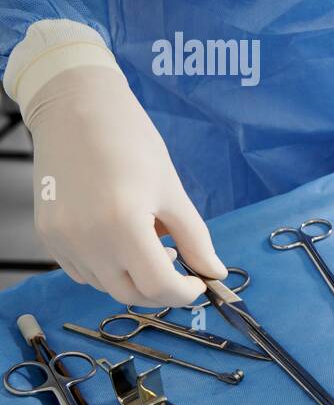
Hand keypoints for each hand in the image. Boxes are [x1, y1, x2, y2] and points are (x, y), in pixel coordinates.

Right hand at [24, 65, 226, 305]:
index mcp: (123, 226)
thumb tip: (214, 273)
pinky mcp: (47, 235)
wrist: (76, 109)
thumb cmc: (131, 143)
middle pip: (130, 294)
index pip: (158, 287)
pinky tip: (120, 238)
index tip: (199, 283)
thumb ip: (195, 239)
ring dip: (133, 277)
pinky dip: (107, 267)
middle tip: (177, 261)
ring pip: (105, 285)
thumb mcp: (173, 192)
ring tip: (148, 238)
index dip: (184, 293)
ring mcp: (61, 240)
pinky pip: (82, 270)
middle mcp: (86, 239)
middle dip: (161, 289)